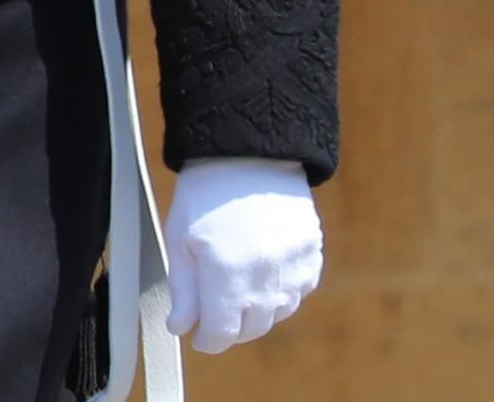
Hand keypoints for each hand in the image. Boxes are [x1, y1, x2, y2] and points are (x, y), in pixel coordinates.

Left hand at [164, 156, 322, 353]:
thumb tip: (182, 328)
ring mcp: (294, 265)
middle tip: (213, 316)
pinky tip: (263, 276)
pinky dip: (281, 293)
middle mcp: (265, 275)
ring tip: (236, 293)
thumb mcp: (181, 238)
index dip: (207, 340)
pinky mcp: (312, 254)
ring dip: (257, 313)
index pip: (223, 332)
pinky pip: (299, 292)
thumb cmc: (204, 194)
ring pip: (278, 313)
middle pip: (252, 328)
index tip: (197, 336)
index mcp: (226, 272)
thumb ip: (184, 289)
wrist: (248, 154)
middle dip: (230, 328)